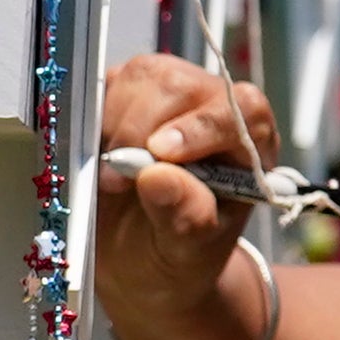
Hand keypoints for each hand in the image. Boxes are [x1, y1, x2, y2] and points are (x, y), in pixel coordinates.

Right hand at [93, 55, 279, 339]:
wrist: (139, 263)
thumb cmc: (176, 258)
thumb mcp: (186, 253)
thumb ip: (184, 216)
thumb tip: (158, 176)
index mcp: (247, 144)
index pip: (239, 109)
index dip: (200, 125)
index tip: (161, 152)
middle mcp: (211, 108)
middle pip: (179, 85)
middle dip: (139, 130)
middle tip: (118, 182)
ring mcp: (166, 95)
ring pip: (139, 77)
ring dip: (112, 125)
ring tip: (110, 178)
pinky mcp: (125, 94)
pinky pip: (105, 83)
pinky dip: (91, 117)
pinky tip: (95, 155)